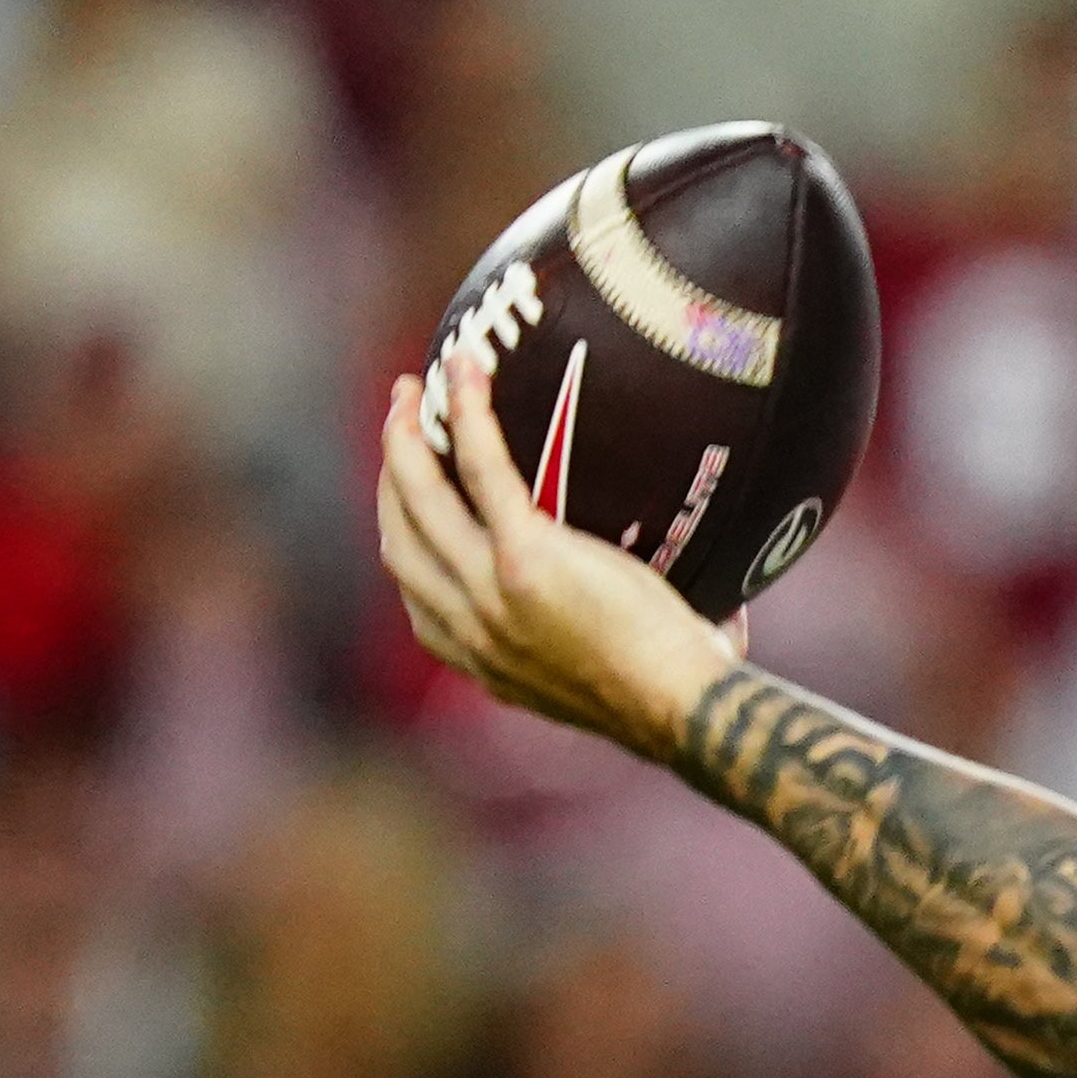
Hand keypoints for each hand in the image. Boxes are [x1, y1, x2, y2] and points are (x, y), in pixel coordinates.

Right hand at [375, 348, 743, 755]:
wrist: (679, 707)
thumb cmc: (668, 695)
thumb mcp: (601, 670)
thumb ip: (589, 636)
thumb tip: (684, 601)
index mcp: (480, 656)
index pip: (414, 587)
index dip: (402, 532)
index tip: (411, 494)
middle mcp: (470, 626)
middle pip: (401, 536)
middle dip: (392, 472)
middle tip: (402, 420)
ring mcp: (491, 591)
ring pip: (418, 497)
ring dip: (404, 437)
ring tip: (415, 391)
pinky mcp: (527, 557)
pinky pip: (482, 469)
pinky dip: (468, 414)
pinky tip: (464, 370)